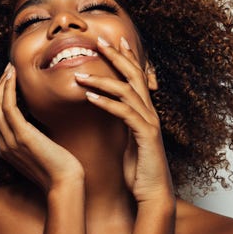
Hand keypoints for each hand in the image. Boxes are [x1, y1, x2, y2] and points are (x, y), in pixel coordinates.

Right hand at [0, 64, 84, 191]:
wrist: (65, 185)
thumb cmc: (60, 169)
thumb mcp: (43, 151)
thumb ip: (36, 138)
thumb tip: (41, 123)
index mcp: (8, 148)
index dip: (1, 96)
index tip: (10, 80)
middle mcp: (4, 144)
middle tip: (8, 68)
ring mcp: (10, 141)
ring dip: (2, 84)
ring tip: (10, 68)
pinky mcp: (22, 136)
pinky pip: (8, 107)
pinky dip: (8, 89)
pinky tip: (13, 77)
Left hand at [74, 36, 174, 204]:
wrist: (153, 193)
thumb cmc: (139, 168)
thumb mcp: (127, 138)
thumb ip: (121, 120)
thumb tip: (106, 105)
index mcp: (144, 111)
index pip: (135, 76)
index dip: (125, 56)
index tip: (112, 40)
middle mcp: (149, 112)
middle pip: (134, 75)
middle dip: (116, 56)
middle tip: (98, 40)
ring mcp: (149, 122)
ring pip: (126, 91)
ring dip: (101, 80)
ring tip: (79, 74)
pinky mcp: (146, 136)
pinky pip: (124, 113)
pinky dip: (106, 102)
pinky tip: (89, 96)